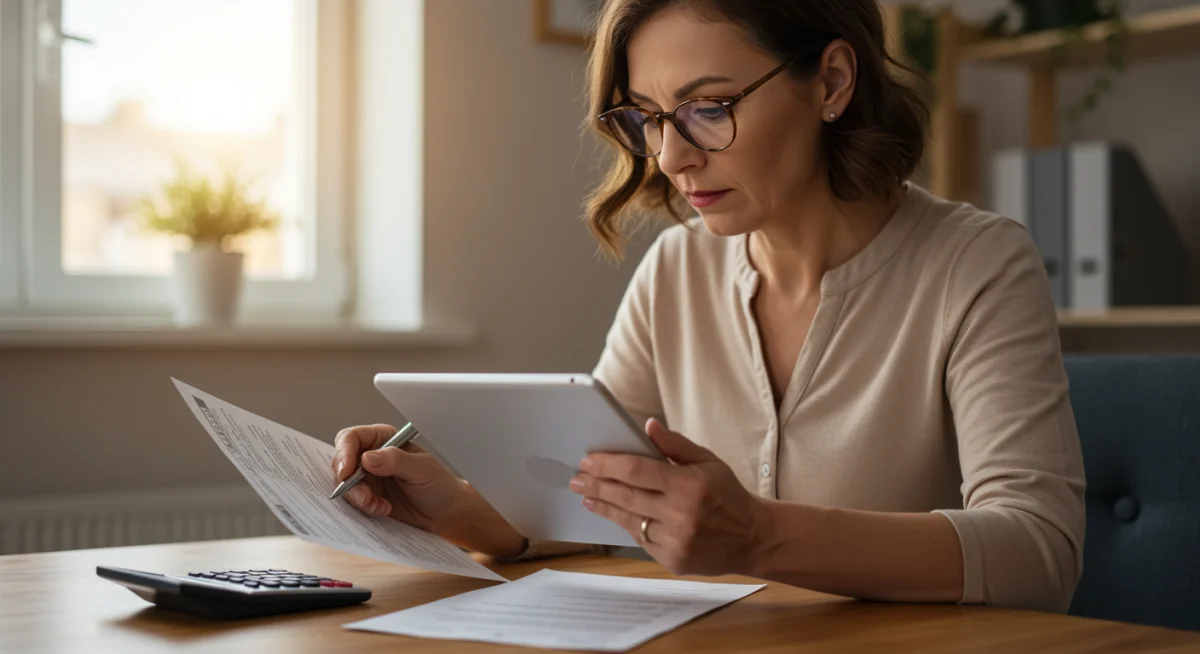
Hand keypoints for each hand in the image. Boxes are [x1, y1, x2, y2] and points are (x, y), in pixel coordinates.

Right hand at [332, 424, 526, 557]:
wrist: (445, 513)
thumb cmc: (439, 484)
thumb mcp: (422, 469)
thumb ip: (395, 460)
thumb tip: (367, 458)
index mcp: (383, 439)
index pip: (351, 438)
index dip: (344, 452)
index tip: (346, 471)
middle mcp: (370, 457)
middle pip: (341, 462)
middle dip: (347, 481)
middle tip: (364, 497)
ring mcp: (367, 479)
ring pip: (344, 485)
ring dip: (357, 498)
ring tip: (379, 506)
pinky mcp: (367, 499)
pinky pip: (352, 503)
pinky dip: (363, 508)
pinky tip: (382, 510)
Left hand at [569, 418, 773, 575]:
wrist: (753, 538)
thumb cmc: (728, 495)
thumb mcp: (709, 461)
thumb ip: (676, 444)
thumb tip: (648, 426)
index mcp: (689, 484)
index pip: (636, 470)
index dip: (607, 464)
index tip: (588, 461)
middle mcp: (681, 514)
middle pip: (625, 496)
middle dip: (596, 485)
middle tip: (577, 479)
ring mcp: (676, 540)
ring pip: (629, 520)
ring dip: (604, 507)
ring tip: (588, 497)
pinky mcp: (673, 560)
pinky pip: (641, 540)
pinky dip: (627, 525)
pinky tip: (615, 514)